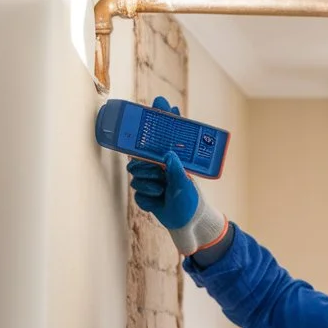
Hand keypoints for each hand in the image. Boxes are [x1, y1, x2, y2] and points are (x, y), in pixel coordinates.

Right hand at [128, 97, 226, 255]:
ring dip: (149, 187)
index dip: (161, 118)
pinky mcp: (145, 194)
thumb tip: (168, 154)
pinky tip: (158, 203)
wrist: (187, 226)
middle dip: (144, 167)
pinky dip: (148, 200)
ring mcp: (151, 180)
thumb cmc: (191, 203)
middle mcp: (160, 167)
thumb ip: (176, 169)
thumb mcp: (186, 184)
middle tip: (156, 174)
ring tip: (161, 192)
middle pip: (139, 157)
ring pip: (136, 177)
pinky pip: (138, 194)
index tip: (159, 101)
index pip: (164, 136)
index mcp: (172, 161)